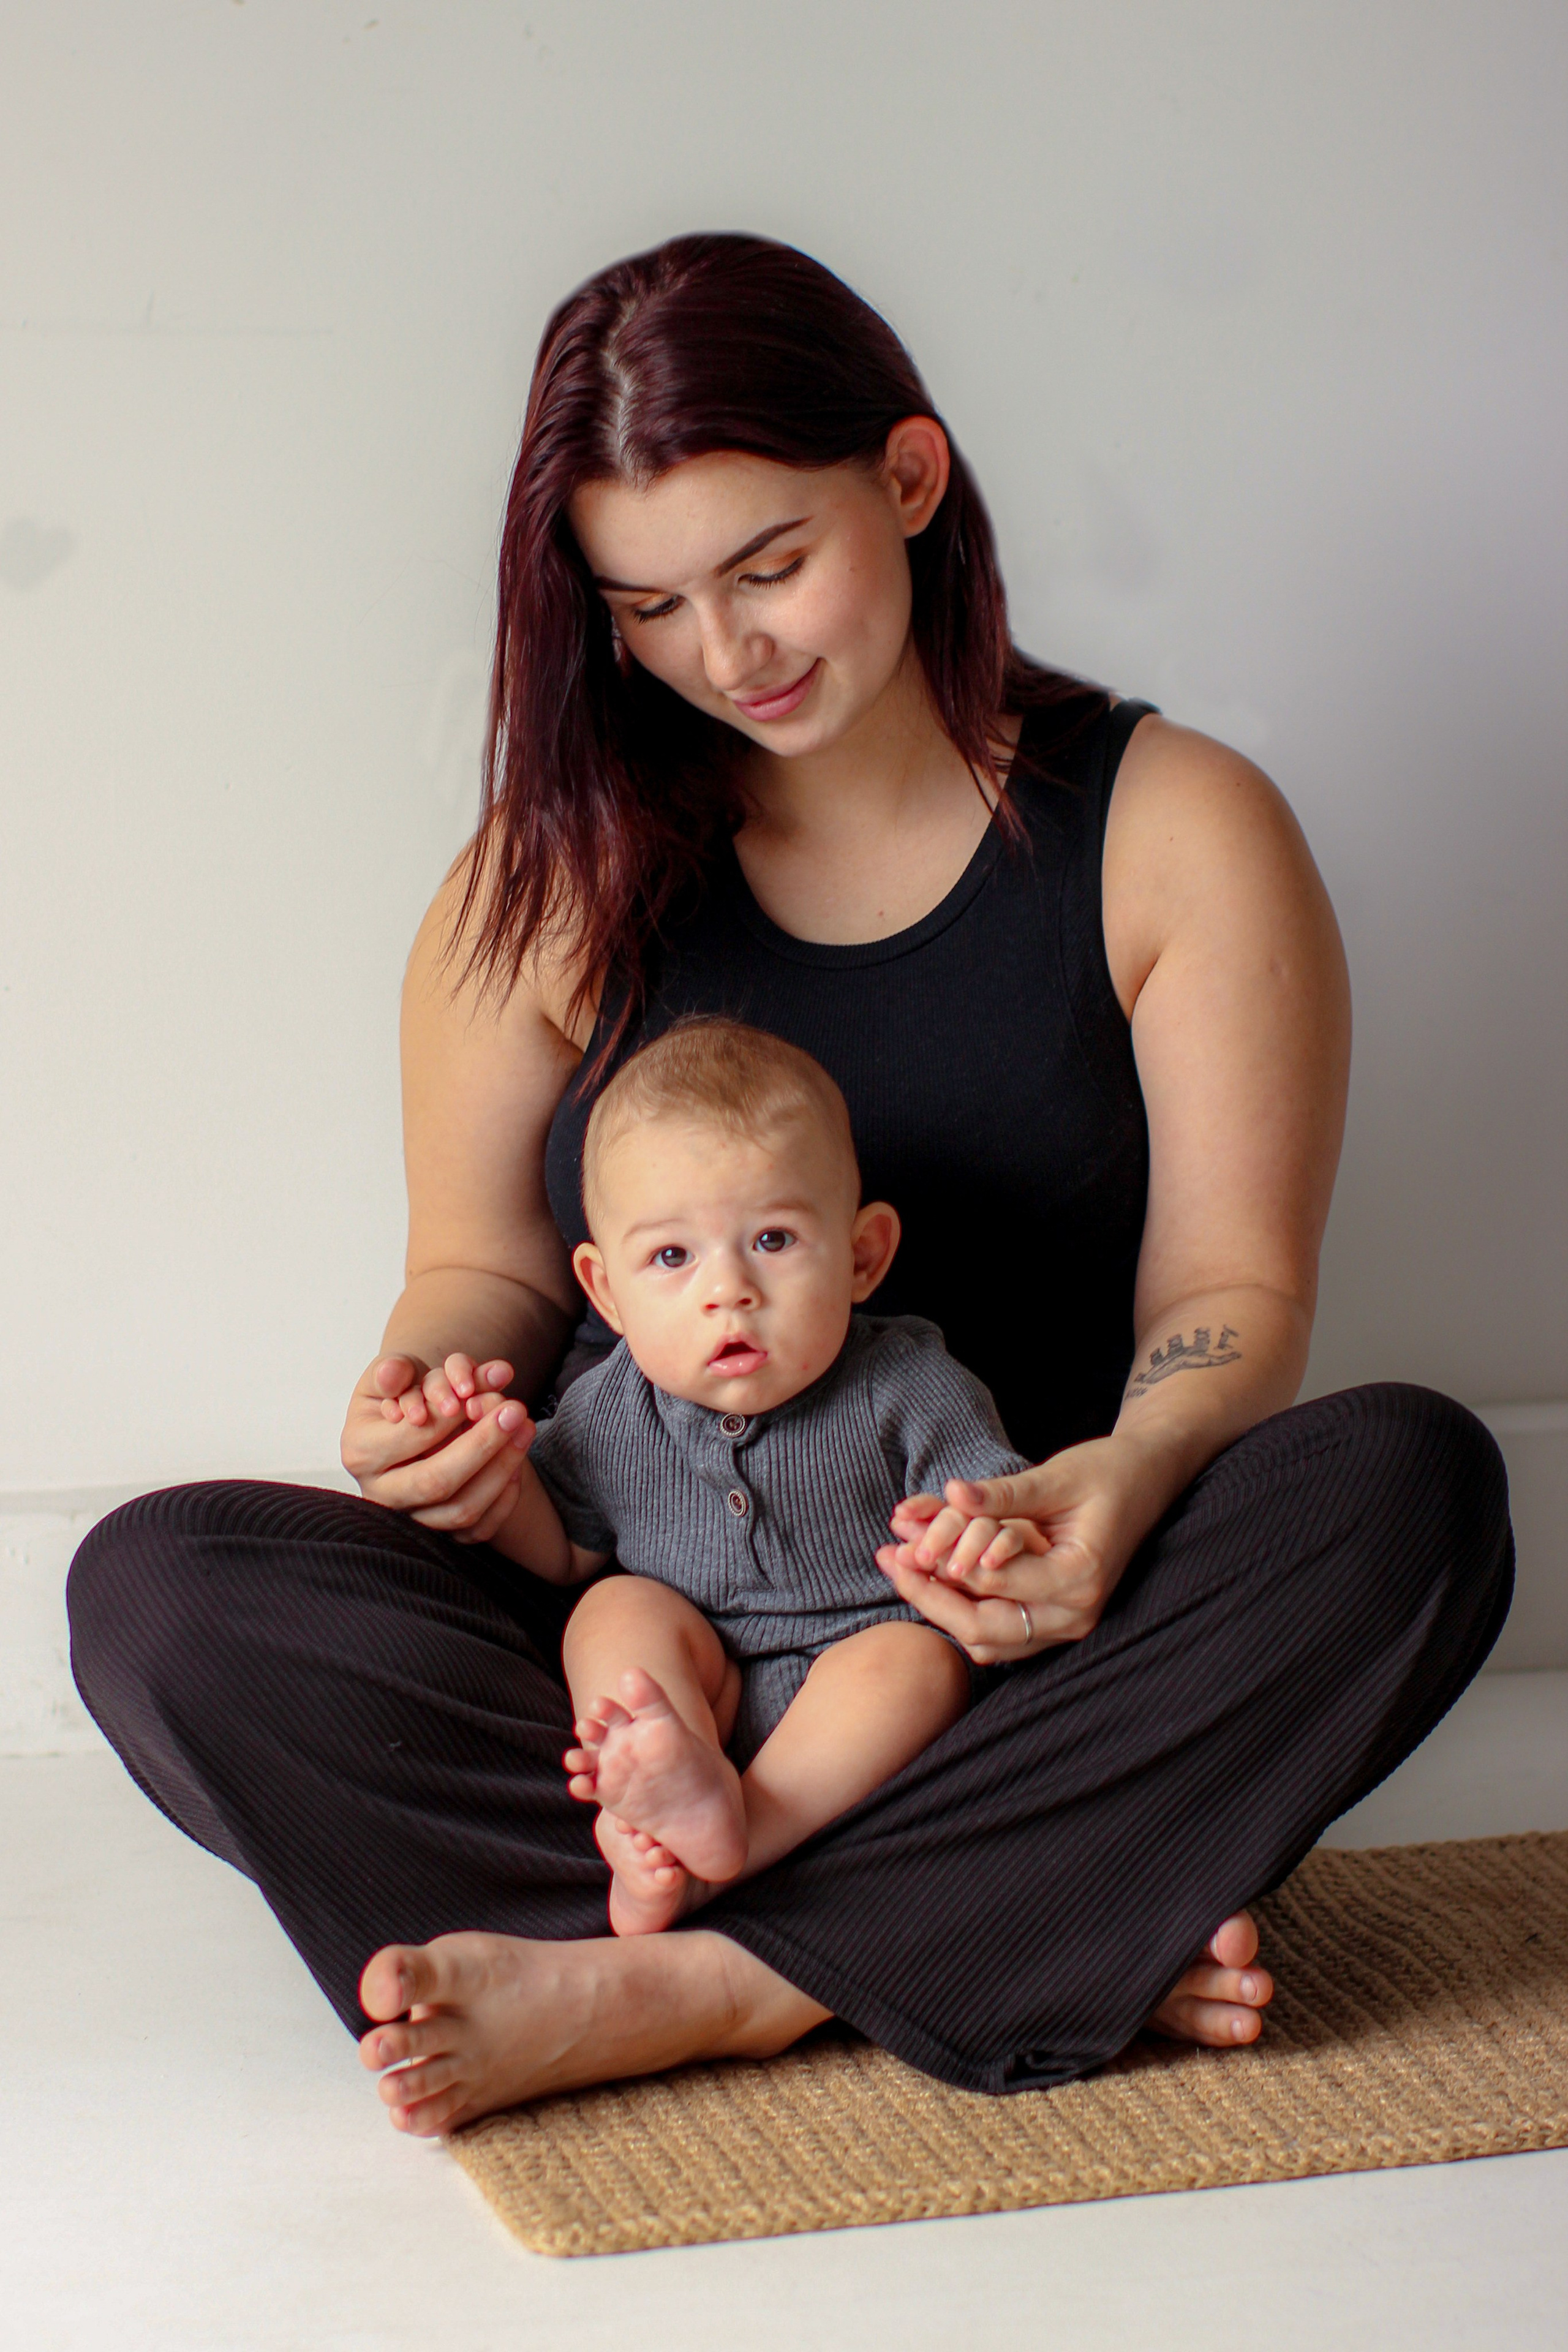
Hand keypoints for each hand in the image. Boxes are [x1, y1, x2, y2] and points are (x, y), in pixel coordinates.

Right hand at [340, 1352, 535, 1542]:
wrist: (409, 1425)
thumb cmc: (401, 1394)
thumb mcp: (391, 1374)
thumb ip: (395, 1368)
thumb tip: (396, 1372)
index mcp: (361, 1453)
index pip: (411, 1438)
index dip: (448, 1417)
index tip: (477, 1393)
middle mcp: (381, 1494)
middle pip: (436, 1481)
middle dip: (482, 1444)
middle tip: (515, 1409)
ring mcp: (411, 1519)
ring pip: (462, 1510)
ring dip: (502, 1469)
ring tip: (525, 1427)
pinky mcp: (440, 1535)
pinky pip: (479, 1530)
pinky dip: (504, 1498)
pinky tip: (518, 1463)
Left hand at [876, 1433, 1171, 1662]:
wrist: (1148, 1478)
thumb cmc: (1108, 1471)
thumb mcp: (1057, 1475)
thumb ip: (1005, 1492)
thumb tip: (954, 1493)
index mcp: (1079, 1579)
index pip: (993, 1586)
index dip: (941, 1567)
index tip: (900, 1542)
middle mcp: (1075, 1614)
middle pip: (983, 1630)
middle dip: (929, 1597)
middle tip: (888, 1559)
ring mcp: (1066, 1623)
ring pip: (988, 1639)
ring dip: (941, 1605)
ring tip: (899, 1564)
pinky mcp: (1055, 1617)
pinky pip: (1001, 1632)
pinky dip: (964, 1608)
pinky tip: (931, 1577)